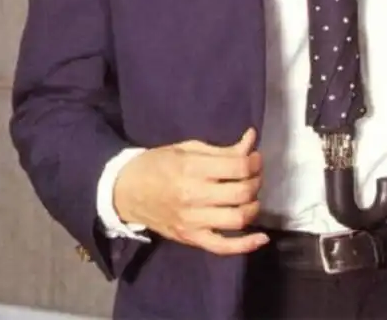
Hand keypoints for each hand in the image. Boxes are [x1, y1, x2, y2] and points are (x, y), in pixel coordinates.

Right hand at [113, 127, 268, 253]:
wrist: (125, 191)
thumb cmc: (157, 164)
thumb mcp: (187, 148)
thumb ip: (222, 149)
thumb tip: (251, 139)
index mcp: (192, 168)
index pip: (237, 167)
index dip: (254, 161)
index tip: (255, 158)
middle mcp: (194, 196)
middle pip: (241, 192)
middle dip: (256, 181)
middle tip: (255, 175)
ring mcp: (192, 221)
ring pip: (238, 219)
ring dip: (253, 206)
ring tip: (251, 196)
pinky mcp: (191, 238)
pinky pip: (223, 247)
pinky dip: (245, 245)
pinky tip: (261, 238)